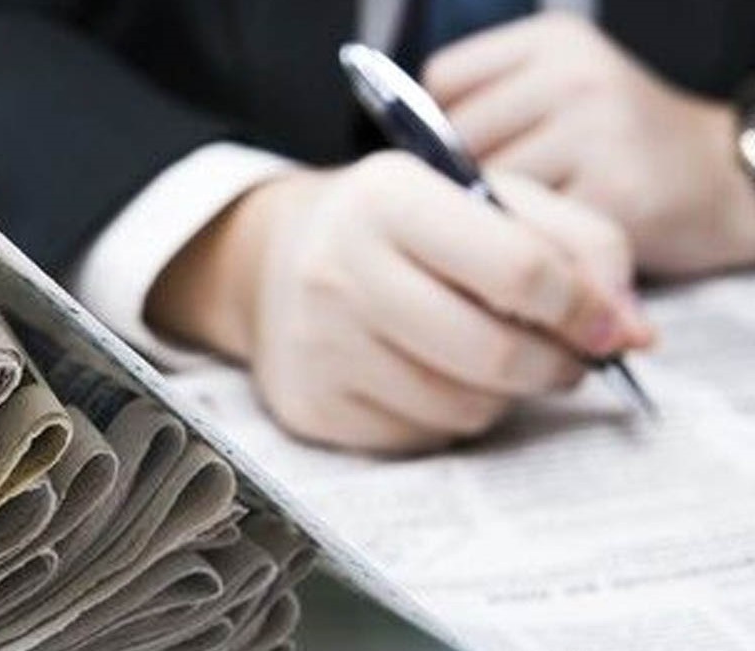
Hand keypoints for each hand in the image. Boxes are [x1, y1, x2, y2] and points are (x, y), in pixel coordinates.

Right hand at [147, 152, 653, 453]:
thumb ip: (578, 245)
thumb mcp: (487, 200)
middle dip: (554, 366)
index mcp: (389, 197)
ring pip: (462, 407)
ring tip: (489, 358)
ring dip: (502, 394)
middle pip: (493, 354)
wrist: (275, 261)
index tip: (609, 326)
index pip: (518, 268)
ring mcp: (318, 344)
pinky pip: (420, 437)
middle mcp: (339, 269)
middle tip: (566, 358)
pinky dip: (446, 415)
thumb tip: (634, 333)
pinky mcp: (311, 405)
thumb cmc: (404, 227)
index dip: (583, 308)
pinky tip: (430, 376)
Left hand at [423, 12, 754, 276]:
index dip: (437, 126)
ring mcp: (598, 132)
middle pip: (458, 139)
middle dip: (459, 182)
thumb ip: (490, 107)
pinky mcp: (615, 194)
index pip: (443, 80)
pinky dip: (525, 249)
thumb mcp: (559, 92)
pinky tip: (543, 250)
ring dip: (489, 221)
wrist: (720, 179)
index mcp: (551, 42)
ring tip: (511, 230)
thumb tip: (404, 159)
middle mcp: (575, 76)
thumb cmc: (617, 143)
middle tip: (480, 208)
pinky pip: (530, 230)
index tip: (461, 157)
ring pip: (489, 189)